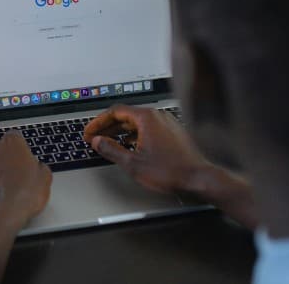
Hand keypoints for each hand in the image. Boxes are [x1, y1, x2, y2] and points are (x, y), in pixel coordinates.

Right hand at [84, 105, 257, 227]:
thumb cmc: (170, 171)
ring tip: (108, 142)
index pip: (115, 111)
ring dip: (120, 131)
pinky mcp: (172, 132)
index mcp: (146, 118)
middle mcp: (157, 116)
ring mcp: (166, 123)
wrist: (198, 178)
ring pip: (137, 122)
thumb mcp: (133, 163)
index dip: (99, 122)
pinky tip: (129, 146)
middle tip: (95, 138)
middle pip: (126, 115)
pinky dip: (134, 134)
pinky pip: (147, 128)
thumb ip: (112, 150)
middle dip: (108, 127)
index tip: (90, 132)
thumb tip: (98, 141)